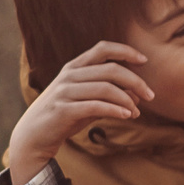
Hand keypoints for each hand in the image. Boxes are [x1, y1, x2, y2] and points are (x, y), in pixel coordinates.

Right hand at [6, 41, 154, 181]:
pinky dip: (115, 110)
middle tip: (150, 95)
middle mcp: (69, 75)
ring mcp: (65, 92)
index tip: (144, 60)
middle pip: (111, 70)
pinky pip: (96, 106)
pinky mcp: (63, 110)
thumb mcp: (86, 101)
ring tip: (137, 112)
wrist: (33, 136)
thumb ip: (108, 95)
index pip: (103, 48)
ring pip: (106, 88)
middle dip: (135, 81)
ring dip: (127, 100)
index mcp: (74, 67)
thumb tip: (137, 96)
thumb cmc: (64, 116)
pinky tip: (127, 115)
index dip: (125, 51)